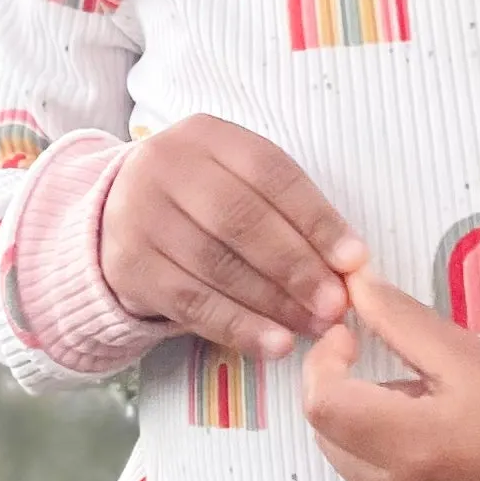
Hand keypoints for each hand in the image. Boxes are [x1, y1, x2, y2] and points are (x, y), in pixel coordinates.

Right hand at [97, 116, 365, 362]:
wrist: (124, 216)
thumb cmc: (203, 200)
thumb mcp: (240, 181)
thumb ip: (289, 213)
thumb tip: (348, 266)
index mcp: (206, 136)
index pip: (271, 173)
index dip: (317, 219)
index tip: (355, 260)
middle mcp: (165, 166)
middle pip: (241, 219)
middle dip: (296, 266)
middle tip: (335, 304)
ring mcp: (139, 215)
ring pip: (216, 264)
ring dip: (273, 303)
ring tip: (312, 326)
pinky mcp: (128, 265)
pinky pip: (191, 303)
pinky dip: (238, 327)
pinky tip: (273, 344)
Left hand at [303, 268, 479, 480]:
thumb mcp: (466, 356)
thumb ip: (399, 319)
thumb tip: (349, 285)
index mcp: (414, 447)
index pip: (322, 404)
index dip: (324, 363)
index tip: (348, 340)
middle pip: (330, 438)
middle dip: (351, 401)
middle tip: (408, 387)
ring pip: (350, 474)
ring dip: (368, 443)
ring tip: (432, 429)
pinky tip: (438, 469)